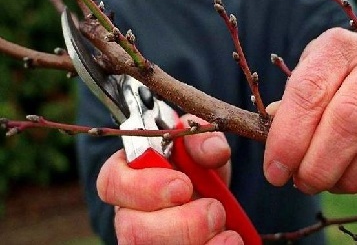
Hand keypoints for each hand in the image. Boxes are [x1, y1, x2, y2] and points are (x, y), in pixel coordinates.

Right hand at [96, 115, 242, 243]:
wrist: (210, 192)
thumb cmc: (194, 164)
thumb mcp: (198, 144)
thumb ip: (201, 139)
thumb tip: (212, 149)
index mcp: (128, 176)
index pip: (111, 183)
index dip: (144, 187)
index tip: (183, 185)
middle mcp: (130, 213)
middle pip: (132, 230)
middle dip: (181, 223)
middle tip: (214, 208)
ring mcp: (146, 240)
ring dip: (196, 241)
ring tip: (223, 224)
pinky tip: (229, 240)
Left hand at [264, 28, 356, 193]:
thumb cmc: (326, 80)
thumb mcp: (301, 83)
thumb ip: (289, 111)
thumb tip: (278, 152)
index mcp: (334, 50)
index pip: (307, 93)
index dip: (289, 138)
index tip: (274, 172)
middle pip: (347, 120)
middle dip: (319, 164)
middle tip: (301, 184)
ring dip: (348, 175)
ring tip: (324, 183)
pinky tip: (349, 176)